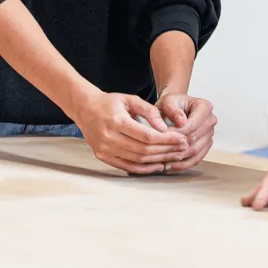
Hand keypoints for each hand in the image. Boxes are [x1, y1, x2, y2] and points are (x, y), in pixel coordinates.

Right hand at [73, 91, 188, 174]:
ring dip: (158, 160)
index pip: (147, 136)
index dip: (166, 139)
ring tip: (174, 156)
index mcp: (117, 122)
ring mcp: (105, 150)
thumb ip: (149, 111)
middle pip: (144, 150)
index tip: (181, 138)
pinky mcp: (103, 157)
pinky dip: (143, 168)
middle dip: (166, 150)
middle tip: (182, 148)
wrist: (85, 109)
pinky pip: (127, 167)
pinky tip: (157, 165)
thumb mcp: (130, 99)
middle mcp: (109, 138)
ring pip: (137, 160)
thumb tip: (164, 127)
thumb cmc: (110, 102)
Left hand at [155, 92, 216, 171]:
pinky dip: (184, 164)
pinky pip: (196, 159)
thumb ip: (173, 109)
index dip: (177, 134)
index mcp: (205, 107)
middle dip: (177, 147)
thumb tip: (181, 122)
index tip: (163, 138)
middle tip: (161, 152)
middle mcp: (210, 120)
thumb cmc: (172, 104)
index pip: (193, 125)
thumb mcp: (168, 101)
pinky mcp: (205, 145)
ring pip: (196, 151)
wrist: (174, 109)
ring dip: (180, 158)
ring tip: (164, 162)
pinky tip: (171, 166)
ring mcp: (209, 134)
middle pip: (195, 139)